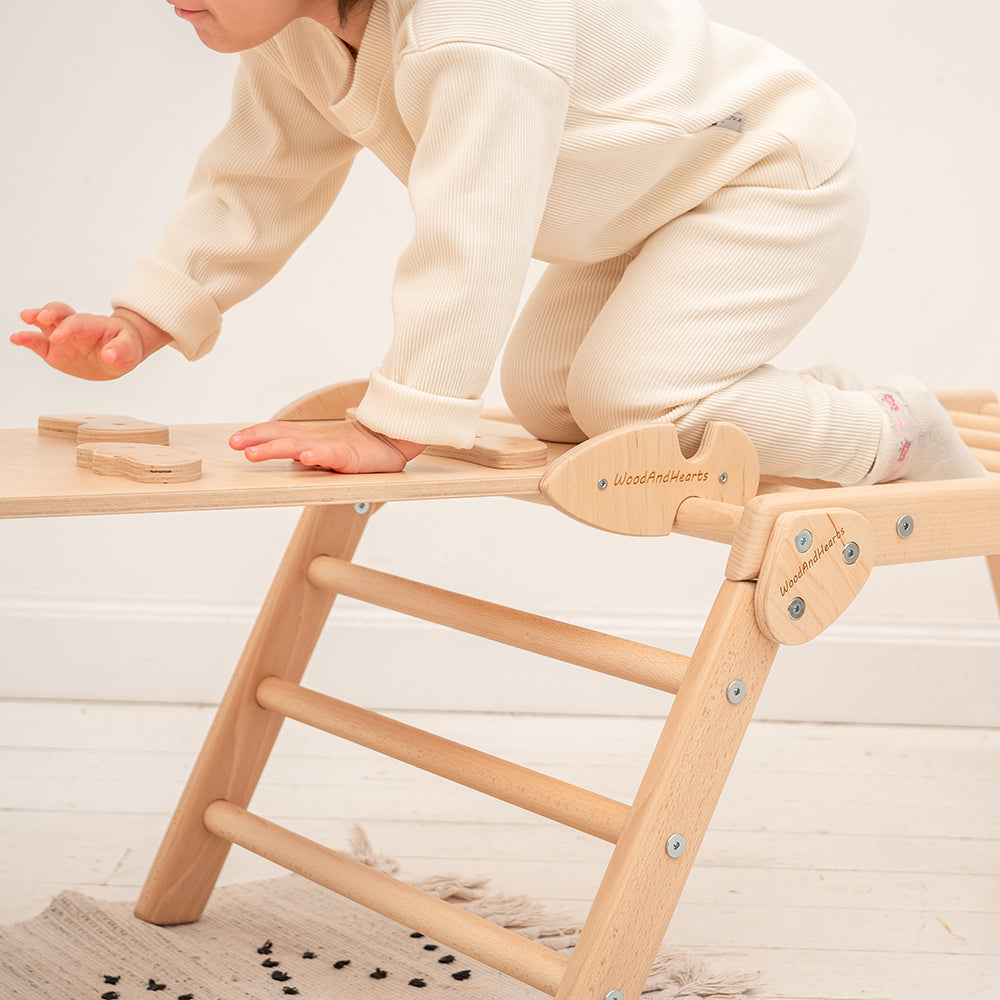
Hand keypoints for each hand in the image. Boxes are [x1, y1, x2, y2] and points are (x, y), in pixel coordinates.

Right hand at [12, 302, 170, 379]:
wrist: (120, 350)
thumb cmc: (125, 344)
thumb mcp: (130, 348)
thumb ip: (121, 350)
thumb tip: (109, 355)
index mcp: (93, 325)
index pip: (78, 323)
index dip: (67, 329)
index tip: (58, 338)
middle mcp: (75, 327)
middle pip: (60, 313)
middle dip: (49, 313)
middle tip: (40, 317)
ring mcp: (63, 337)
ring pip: (45, 324)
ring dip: (34, 319)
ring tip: (25, 318)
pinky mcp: (54, 350)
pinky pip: (39, 344)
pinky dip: (27, 340)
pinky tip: (16, 338)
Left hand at [230, 419, 425, 473]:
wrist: (393, 437)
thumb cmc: (360, 447)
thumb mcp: (328, 451)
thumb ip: (309, 454)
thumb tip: (291, 462)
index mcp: (311, 438)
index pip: (279, 431)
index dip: (257, 434)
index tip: (235, 441)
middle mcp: (317, 439)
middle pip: (283, 436)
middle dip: (257, 439)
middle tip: (235, 444)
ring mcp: (333, 447)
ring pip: (300, 445)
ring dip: (275, 448)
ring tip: (254, 452)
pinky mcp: (351, 457)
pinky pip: (333, 456)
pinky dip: (319, 456)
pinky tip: (306, 458)